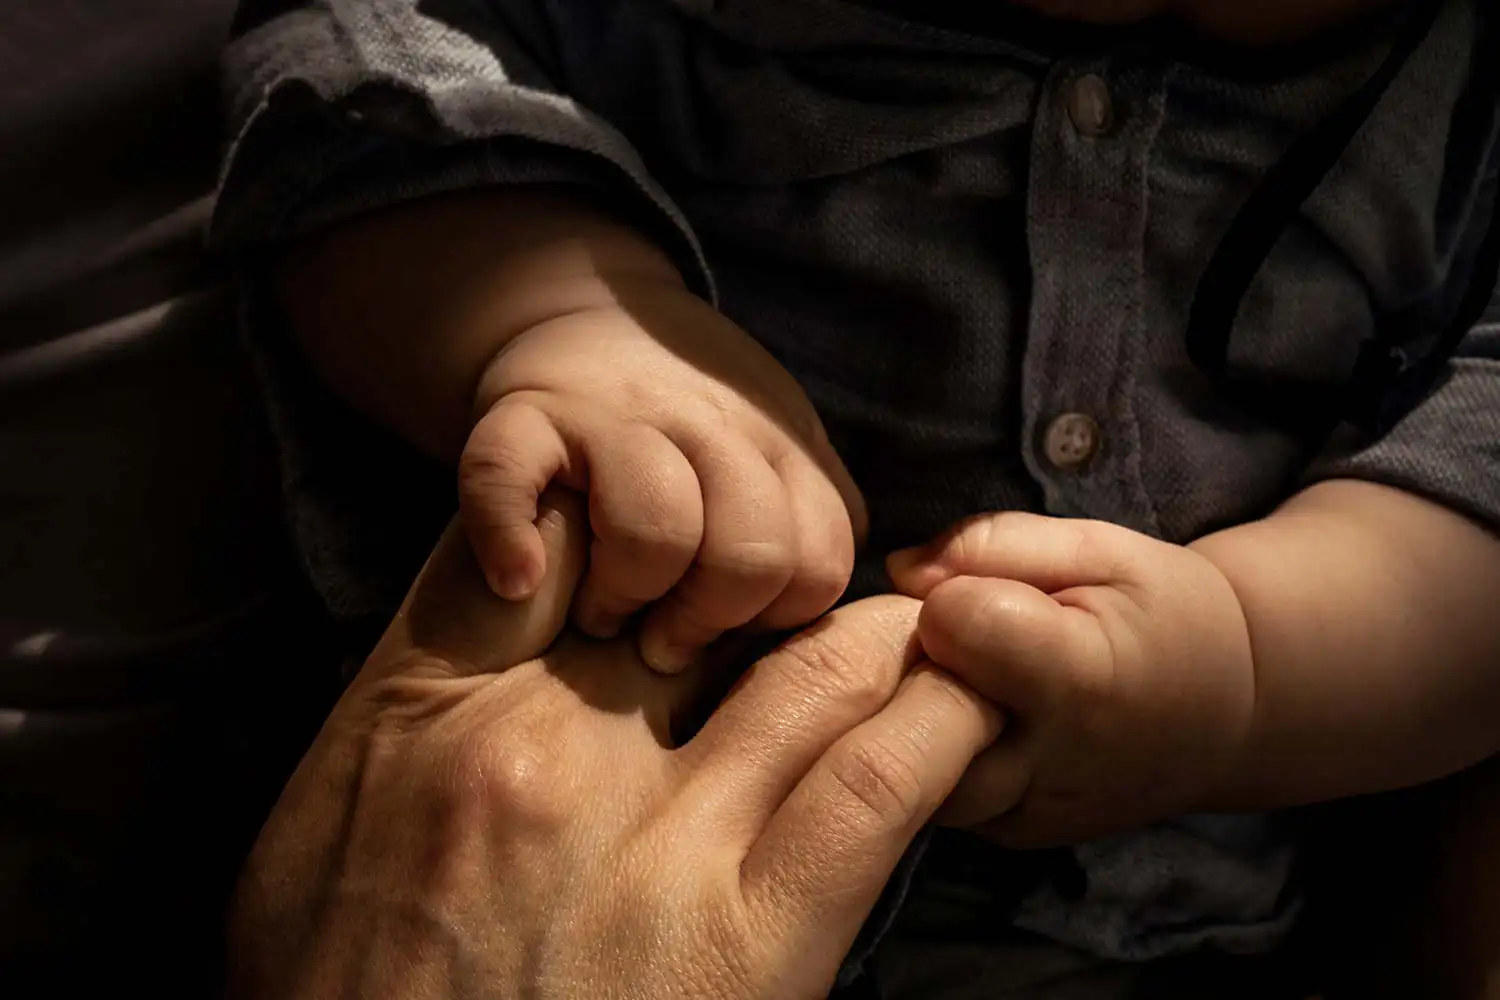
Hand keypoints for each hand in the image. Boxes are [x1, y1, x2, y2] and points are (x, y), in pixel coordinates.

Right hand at [228, 494, 996, 999]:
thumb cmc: (332, 992)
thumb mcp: (317, 827)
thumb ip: (404, 712)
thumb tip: (483, 633)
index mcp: (440, 703)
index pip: (562, 532)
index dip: (640, 514)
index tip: (688, 537)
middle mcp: (558, 740)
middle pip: (711, 584)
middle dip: (772, 571)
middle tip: (827, 585)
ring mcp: (664, 837)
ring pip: (818, 666)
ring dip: (882, 633)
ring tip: (934, 626)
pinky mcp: (754, 941)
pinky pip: (876, 783)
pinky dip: (938, 722)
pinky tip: (972, 701)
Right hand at [459, 284, 865, 672]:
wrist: (593, 311)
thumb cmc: (695, 419)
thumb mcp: (784, 449)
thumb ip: (820, 519)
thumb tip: (837, 623)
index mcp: (780, 447)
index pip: (817, 565)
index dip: (772, 617)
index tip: (728, 624)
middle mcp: (709, 427)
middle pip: (750, 553)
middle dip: (704, 619)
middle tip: (660, 638)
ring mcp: (614, 416)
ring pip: (658, 527)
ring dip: (623, 594)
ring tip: (601, 613)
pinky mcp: (525, 413)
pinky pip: (510, 480)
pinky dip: (508, 540)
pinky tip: (520, 582)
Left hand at [887, 512, 1257, 848]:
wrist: (1226, 711)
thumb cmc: (1158, 611)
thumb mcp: (1096, 547)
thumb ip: (994, 544)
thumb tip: (899, 569)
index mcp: (1079, 681)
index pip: (947, 624)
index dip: (948, 594)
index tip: (984, 592)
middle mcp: (1048, 765)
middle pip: (911, 703)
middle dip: (920, 659)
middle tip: (969, 637)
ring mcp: (1027, 816)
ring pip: (908, 761)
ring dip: (915, 712)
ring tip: (970, 677)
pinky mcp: (1011, 840)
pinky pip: (932, 793)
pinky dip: (933, 751)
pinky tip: (974, 718)